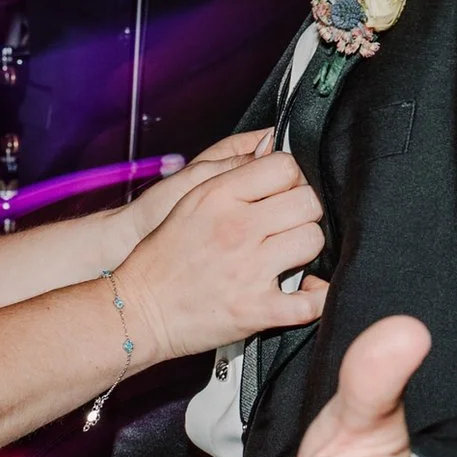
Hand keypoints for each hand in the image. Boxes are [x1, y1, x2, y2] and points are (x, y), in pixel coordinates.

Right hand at [114, 150, 324, 362]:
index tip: (284, 192)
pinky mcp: (256, 309)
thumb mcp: (188, 200)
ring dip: (307, 250)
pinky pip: (310, 302)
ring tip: (289, 255)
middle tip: (289, 224)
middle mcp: (236, 229)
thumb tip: (271, 146)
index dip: (290, 179)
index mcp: (219, 197)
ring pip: (313, 242)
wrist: (138, 309)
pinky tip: (310, 291)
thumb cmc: (161, 258)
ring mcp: (248, 269)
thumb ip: (231, 172)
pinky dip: (318, 298)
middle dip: (303, 212)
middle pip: (307, 203)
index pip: (284, 167)